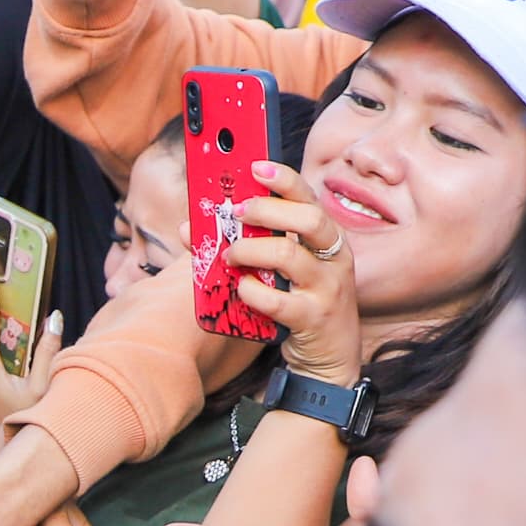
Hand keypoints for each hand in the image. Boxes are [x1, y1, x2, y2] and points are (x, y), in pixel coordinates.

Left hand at [225, 161, 357, 379]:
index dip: (284, 179)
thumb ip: (246, 245)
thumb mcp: (281, 272)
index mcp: (327, 239)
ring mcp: (327, 288)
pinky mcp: (314, 318)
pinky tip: (241, 291)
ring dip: (250, 250)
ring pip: (289, 255)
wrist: (330, 358)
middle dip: (265, 210)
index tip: (255, 167)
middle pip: (307, 218)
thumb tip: (191, 227)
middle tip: (234, 215)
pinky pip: (278, 300)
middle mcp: (334, 258)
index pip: (310, 198)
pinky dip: (252, 293)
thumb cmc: (300, 304)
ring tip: (230, 256)